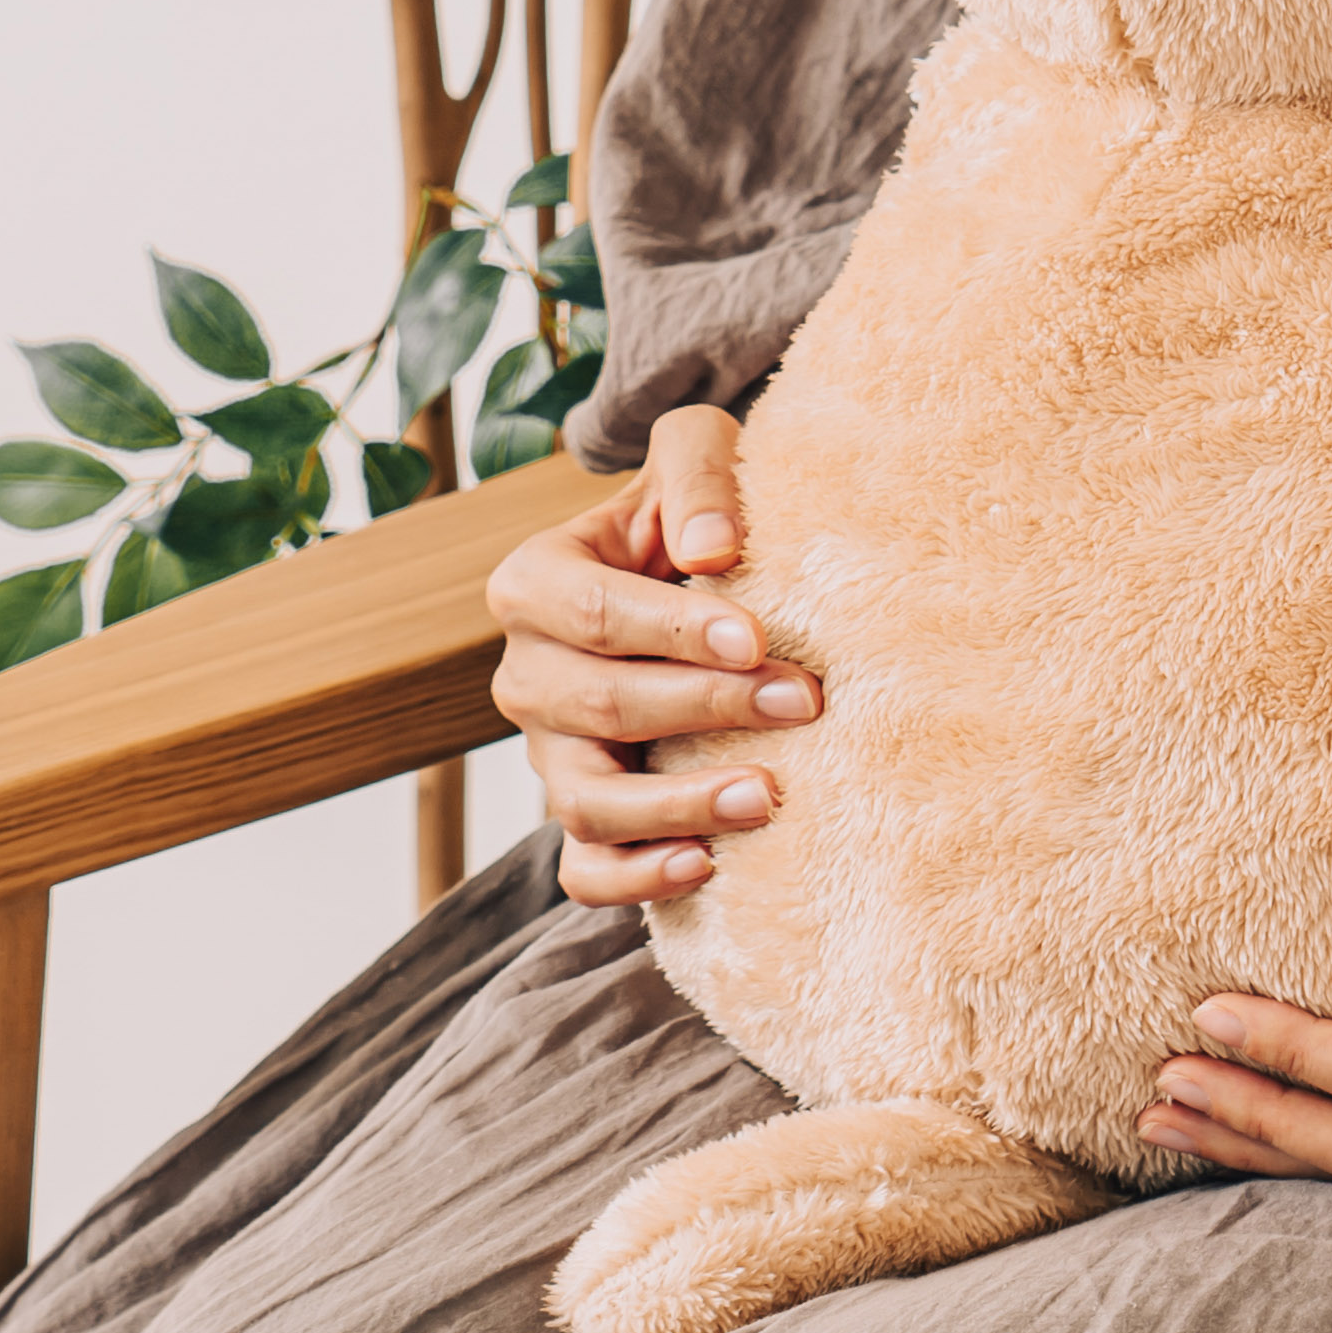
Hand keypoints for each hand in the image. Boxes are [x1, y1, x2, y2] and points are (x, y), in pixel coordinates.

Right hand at [488, 403, 821, 905]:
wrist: (697, 570)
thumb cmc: (700, 508)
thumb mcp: (699, 454)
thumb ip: (699, 478)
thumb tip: (712, 552)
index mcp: (535, 582)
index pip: (594, 613)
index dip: (674, 631)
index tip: (758, 638)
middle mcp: (527, 674)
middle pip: (602, 706)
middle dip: (707, 707)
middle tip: (804, 702)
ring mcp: (549, 753)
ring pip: (587, 799)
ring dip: (677, 805)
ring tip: (765, 797)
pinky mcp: (584, 813)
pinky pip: (585, 868)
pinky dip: (635, 877)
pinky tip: (706, 865)